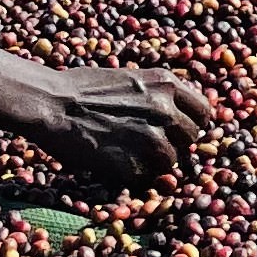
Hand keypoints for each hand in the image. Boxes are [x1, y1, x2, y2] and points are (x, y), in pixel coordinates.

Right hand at [12, 65, 214, 192]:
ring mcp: (151, 139)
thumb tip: (177, 115)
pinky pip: (145, 177)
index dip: (191, 123)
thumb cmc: (83, 89)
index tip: (179, 130)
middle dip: (174, 143)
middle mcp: (165, 110)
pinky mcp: (133, 164)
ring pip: (170, 161)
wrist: (52, 103)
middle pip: (190, 138)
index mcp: (166, 84)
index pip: (203, 111)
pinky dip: (133, 174)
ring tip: (127, 152)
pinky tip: (113, 161)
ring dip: (154, 162)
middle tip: (149, 144)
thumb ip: (157, 96)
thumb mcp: (131, 79)